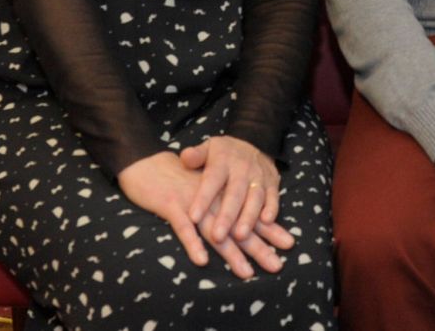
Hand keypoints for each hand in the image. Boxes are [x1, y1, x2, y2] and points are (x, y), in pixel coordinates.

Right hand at [117, 151, 287, 278]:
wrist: (146, 163)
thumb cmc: (176, 180)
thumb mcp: (203, 189)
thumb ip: (221, 203)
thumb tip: (240, 225)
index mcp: (221, 193)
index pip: (249, 212)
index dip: (269, 228)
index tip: (288, 244)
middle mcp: (211, 198)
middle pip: (238, 225)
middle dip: (259, 246)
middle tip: (277, 265)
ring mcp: (191, 201)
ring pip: (214, 230)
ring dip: (231, 252)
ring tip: (246, 273)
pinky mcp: (170, 204)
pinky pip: (182, 227)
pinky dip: (192, 242)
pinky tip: (202, 260)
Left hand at [180, 135, 280, 241]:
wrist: (255, 141)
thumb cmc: (224, 153)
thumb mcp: (208, 148)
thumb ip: (196, 155)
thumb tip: (184, 157)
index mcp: (222, 161)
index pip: (212, 180)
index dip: (203, 199)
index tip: (193, 217)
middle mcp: (242, 169)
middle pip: (234, 194)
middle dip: (226, 216)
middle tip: (217, 237)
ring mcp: (259, 176)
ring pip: (255, 198)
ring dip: (248, 218)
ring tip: (239, 236)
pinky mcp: (273, 183)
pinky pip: (274, 196)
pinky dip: (272, 209)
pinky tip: (267, 222)